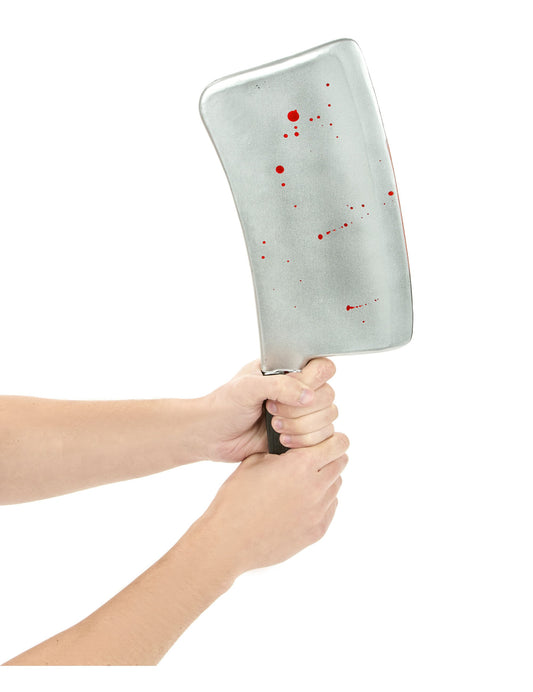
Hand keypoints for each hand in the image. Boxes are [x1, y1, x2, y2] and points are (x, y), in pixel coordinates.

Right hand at [198, 432, 349, 573]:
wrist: (229, 540)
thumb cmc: (236, 499)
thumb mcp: (253, 462)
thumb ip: (279, 452)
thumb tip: (292, 449)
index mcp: (300, 465)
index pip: (337, 444)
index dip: (333, 439)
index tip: (326, 440)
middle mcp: (315, 487)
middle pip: (341, 463)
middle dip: (330, 457)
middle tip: (314, 458)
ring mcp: (318, 512)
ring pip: (336, 486)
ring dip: (325, 479)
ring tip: (302, 482)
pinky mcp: (317, 532)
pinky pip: (330, 509)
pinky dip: (321, 502)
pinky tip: (300, 502)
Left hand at [201, 358, 337, 461]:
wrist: (212, 436)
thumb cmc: (225, 405)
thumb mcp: (248, 387)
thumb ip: (279, 385)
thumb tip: (308, 396)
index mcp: (288, 370)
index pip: (323, 367)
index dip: (312, 381)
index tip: (288, 391)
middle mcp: (300, 390)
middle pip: (328, 395)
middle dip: (300, 409)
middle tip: (271, 411)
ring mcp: (303, 414)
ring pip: (328, 418)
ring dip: (301, 426)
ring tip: (274, 426)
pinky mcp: (302, 436)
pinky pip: (323, 439)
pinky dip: (304, 442)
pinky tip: (282, 441)